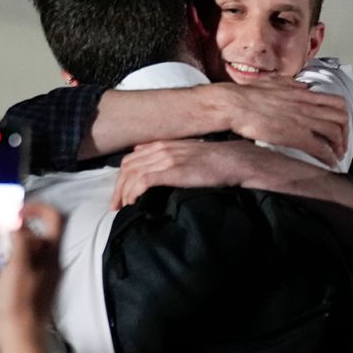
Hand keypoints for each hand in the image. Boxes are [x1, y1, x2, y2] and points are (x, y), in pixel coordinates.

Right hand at [0, 204, 63, 333]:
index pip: (53, 220)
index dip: (37, 209)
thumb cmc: (21, 302)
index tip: (16, 210)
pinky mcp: (15, 292)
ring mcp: (29, 278)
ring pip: (10, 258)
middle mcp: (43, 264)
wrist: (17, 337)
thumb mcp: (18, 265)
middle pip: (28, 237)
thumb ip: (18, 240)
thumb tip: (14, 220)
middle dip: (7, 231)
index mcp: (49, 254)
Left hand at [110, 138, 300, 208]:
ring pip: (131, 174)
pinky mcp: (172, 169)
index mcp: (164, 144)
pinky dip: (134, 193)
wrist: (236, 161)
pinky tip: (134, 204)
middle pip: (127, 167)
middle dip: (118, 188)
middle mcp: (161, 148)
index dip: (123, 177)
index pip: (132, 158)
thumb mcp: (192, 156)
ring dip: (123, 193)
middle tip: (116, 206)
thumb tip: (161, 173)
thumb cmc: (217, 163)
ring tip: (123, 208)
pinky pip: (143, 180)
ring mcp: (166, 158)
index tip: (121, 195)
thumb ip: (175, 160)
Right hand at [216, 78, 346, 166]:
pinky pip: (321, 148)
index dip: (342, 117)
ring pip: (335, 133)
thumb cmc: (250, 94)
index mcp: (304, 94)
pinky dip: (329, 157)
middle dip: (345, 134)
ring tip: (336, 156)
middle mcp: (308, 107)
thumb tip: (304, 86)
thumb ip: (293, 85)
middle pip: (341, 119)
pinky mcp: (296, 136)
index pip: (336, 103)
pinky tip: (329, 164)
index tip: (340, 126)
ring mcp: (304, 122)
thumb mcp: (276, 82)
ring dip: (339, 147)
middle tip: (341, 145)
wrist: (237, 105)